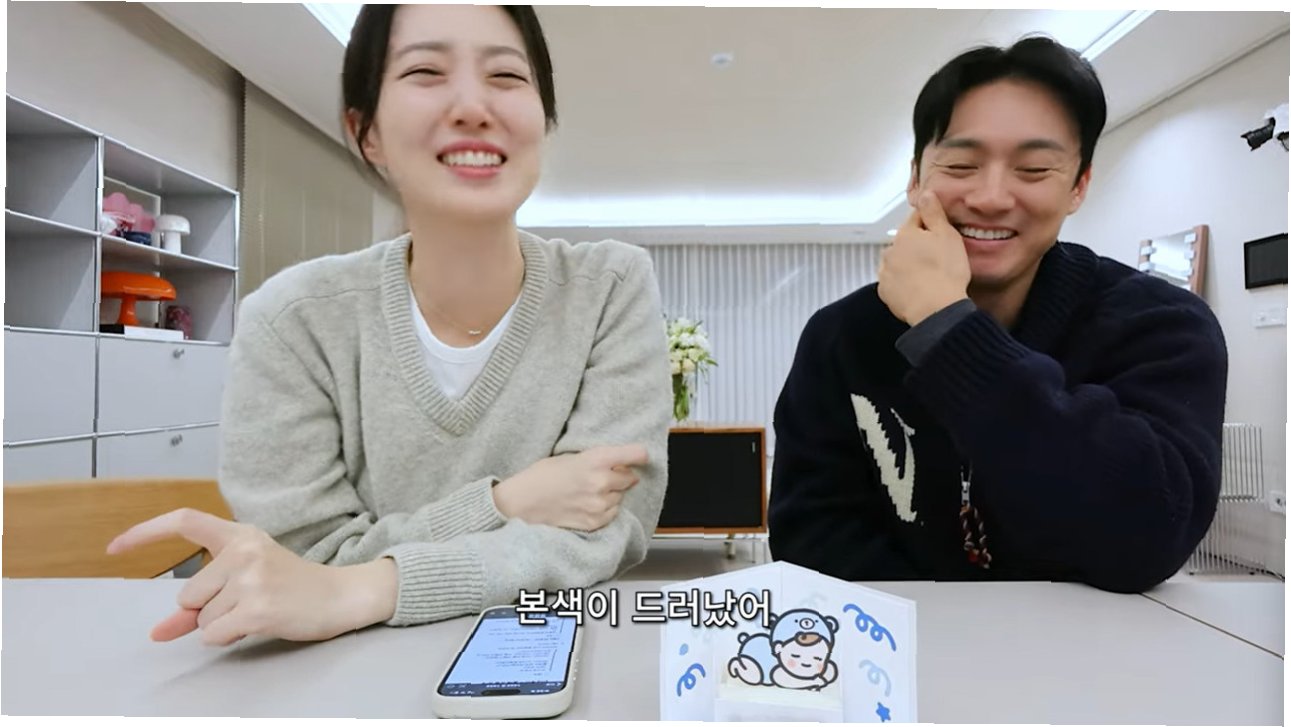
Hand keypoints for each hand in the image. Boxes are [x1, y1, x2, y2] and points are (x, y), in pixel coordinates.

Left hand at [106, 509, 396, 645]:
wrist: (340, 596)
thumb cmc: (291, 587)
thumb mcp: (246, 582)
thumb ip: (198, 604)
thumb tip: (158, 632)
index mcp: (240, 535)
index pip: (183, 521)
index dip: (144, 533)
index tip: (115, 547)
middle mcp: (244, 550)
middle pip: (188, 593)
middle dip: (207, 608)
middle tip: (246, 602)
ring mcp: (252, 578)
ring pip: (201, 617)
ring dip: (222, 624)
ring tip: (258, 610)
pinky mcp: (258, 606)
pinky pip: (214, 634)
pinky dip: (229, 637)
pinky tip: (258, 623)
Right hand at [492, 444, 647, 530]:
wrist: (521, 502)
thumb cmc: (541, 476)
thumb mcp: (570, 457)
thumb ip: (598, 460)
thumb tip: (621, 465)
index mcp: (596, 459)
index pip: (636, 454)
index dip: (639, 455)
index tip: (639, 457)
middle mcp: (601, 482)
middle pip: (630, 478)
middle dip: (621, 476)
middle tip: (602, 476)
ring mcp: (599, 504)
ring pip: (620, 497)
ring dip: (612, 494)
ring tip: (588, 492)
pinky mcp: (594, 522)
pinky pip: (612, 514)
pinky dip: (604, 509)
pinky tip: (586, 504)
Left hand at [878, 191, 970, 325]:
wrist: (936, 309)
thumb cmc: (946, 272)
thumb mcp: (947, 235)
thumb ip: (934, 212)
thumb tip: (925, 193)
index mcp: (905, 234)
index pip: (916, 219)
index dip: (931, 223)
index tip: (940, 232)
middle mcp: (890, 251)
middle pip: (906, 242)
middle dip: (919, 246)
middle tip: (939, 258)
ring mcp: (885, 273)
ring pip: (899, 262)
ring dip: (910, 265)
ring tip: (929, 276)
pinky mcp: (885, 293)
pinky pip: (895, 283)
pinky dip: (904, 284)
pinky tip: (919, 289)